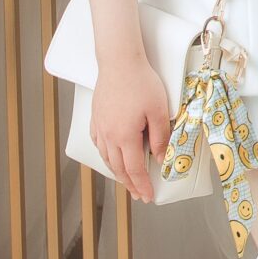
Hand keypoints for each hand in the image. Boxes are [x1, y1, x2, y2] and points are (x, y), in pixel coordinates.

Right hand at [89, 49, 171, 203]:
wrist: (119, 62)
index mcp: (125, 137)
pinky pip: (99, 144)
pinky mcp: (96, 118)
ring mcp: (100, 127)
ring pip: (106, 158)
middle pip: (118, 168)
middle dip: (130, 184)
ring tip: (127, 180)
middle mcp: (108, 136)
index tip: (148, 197)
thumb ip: (161, 138)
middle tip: (139, 195)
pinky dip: (106, 156)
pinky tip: (110, 156)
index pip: (134, 170)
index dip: (142, 186)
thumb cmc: (141, 82)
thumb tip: (161, 159)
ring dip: (117, 172)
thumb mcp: (159, 111)